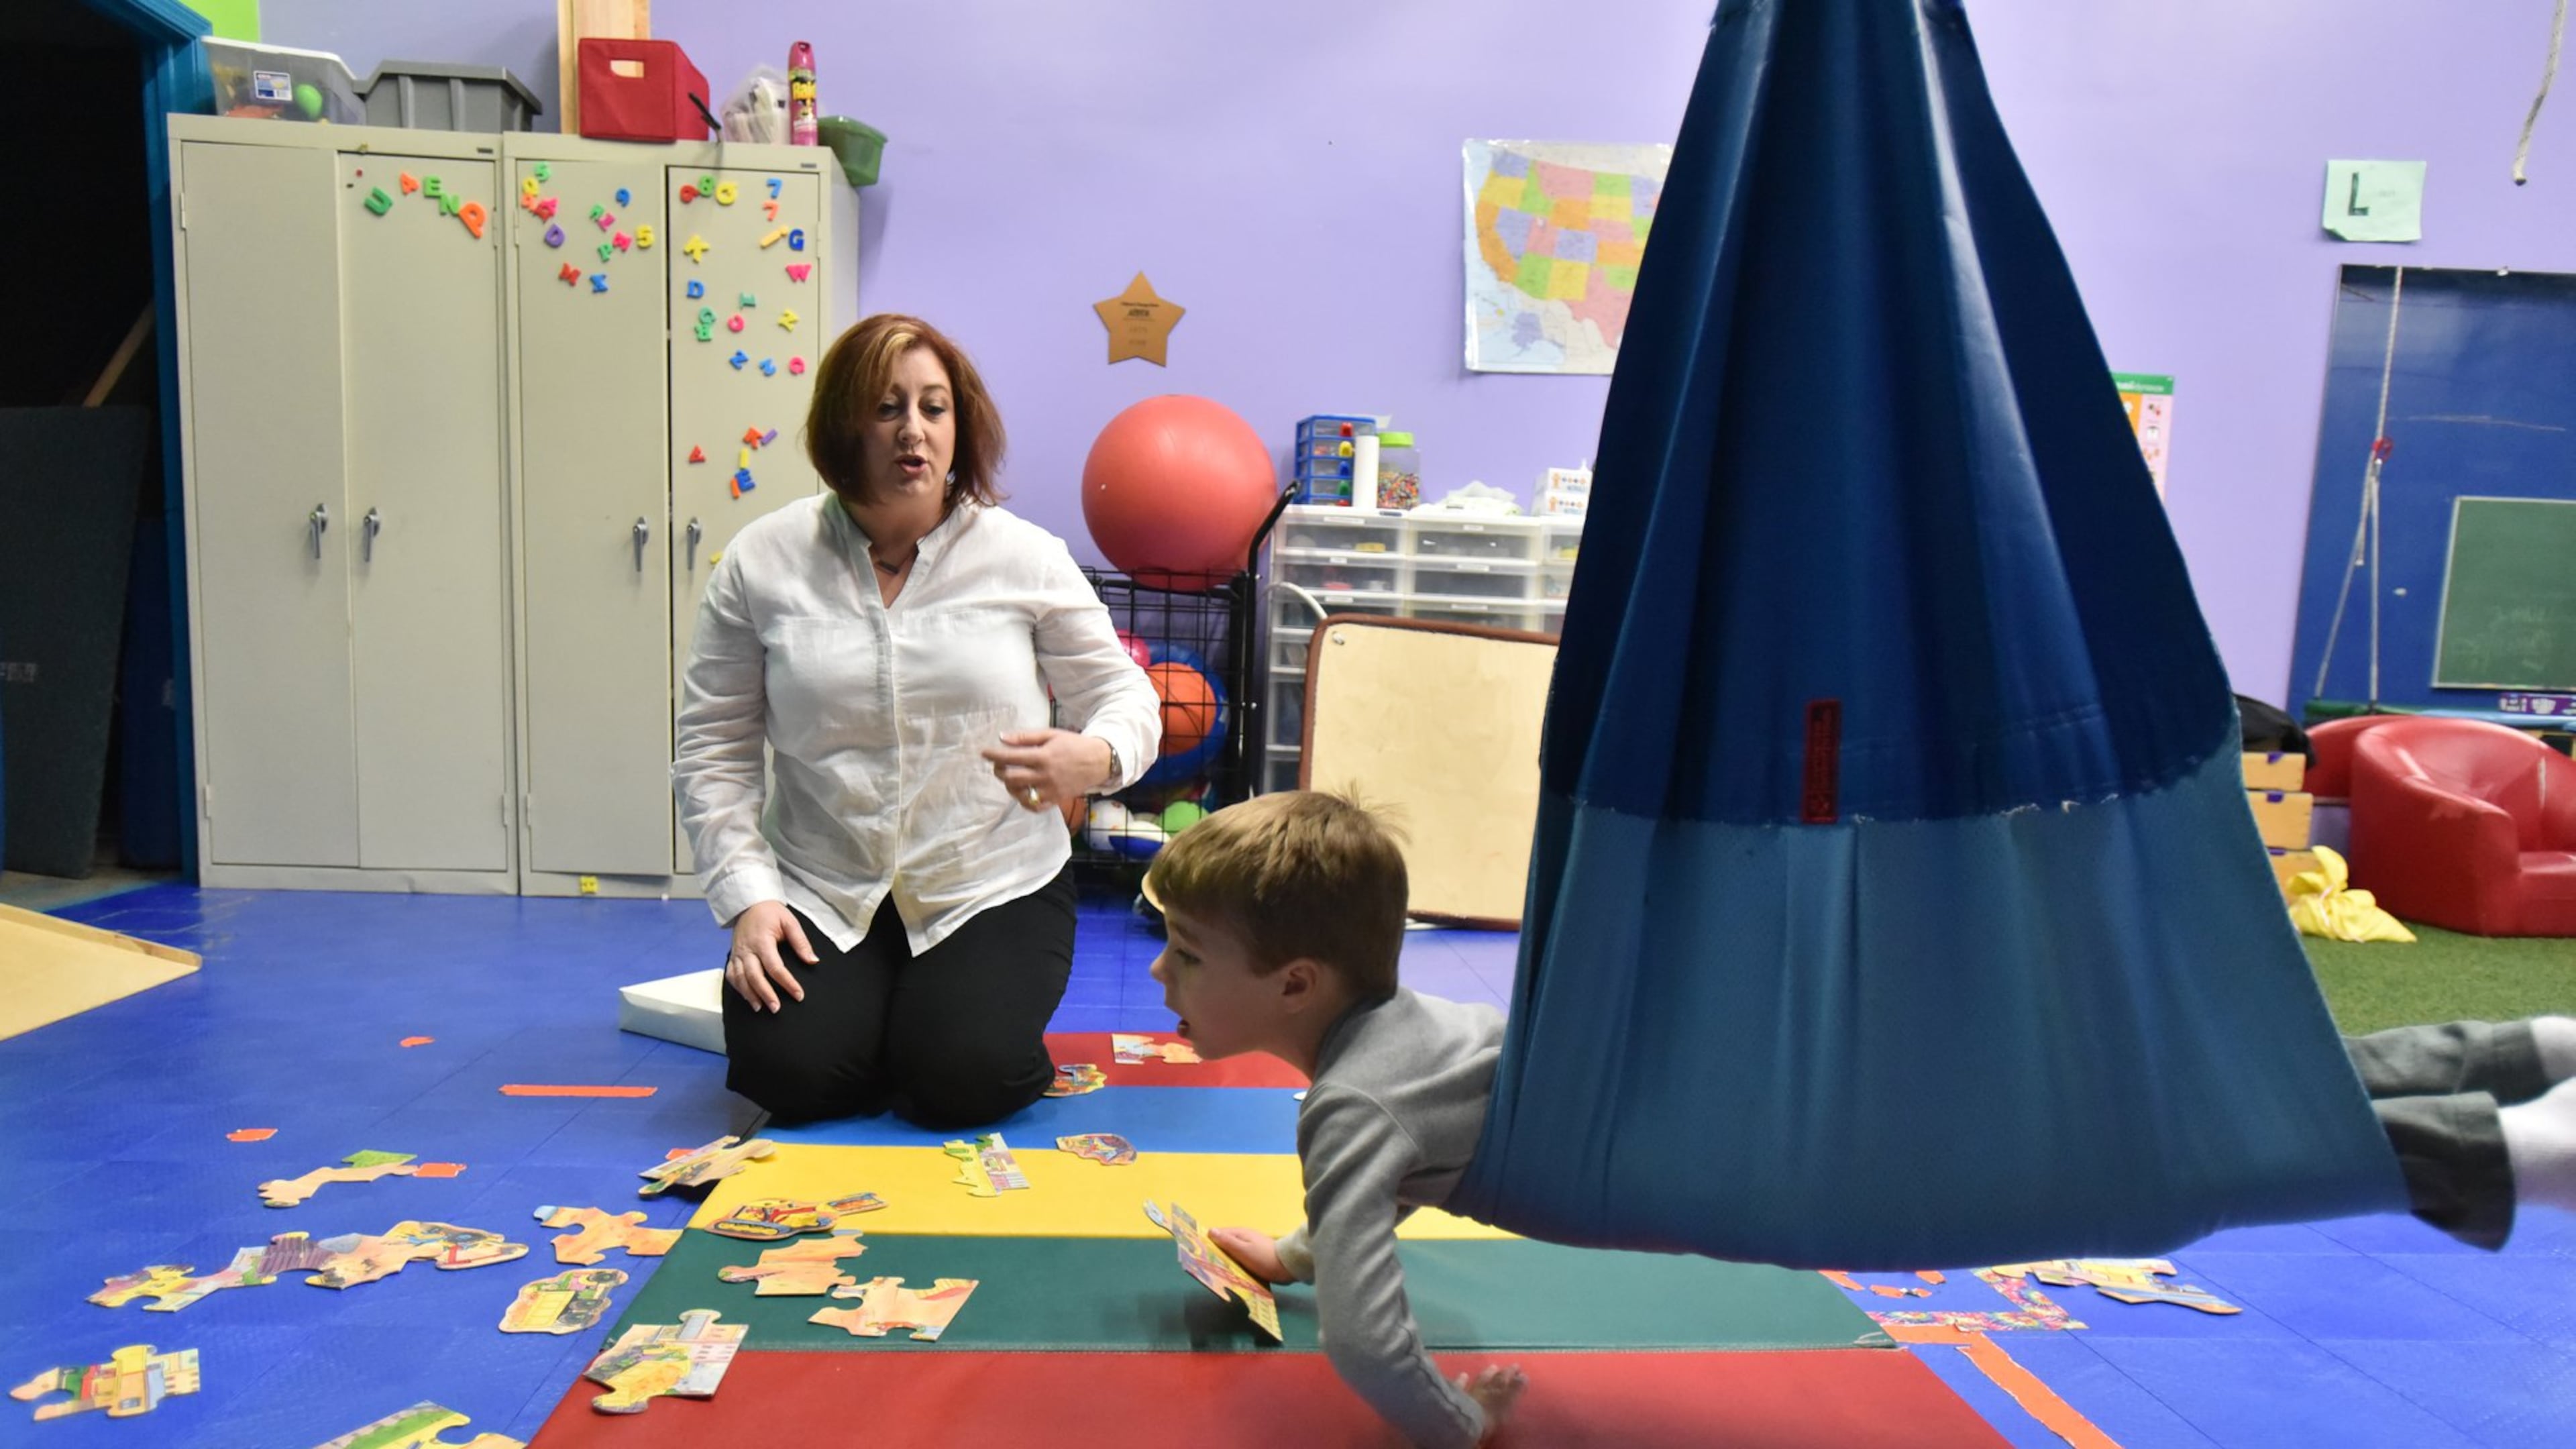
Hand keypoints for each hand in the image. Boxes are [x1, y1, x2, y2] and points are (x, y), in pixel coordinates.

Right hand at [726, 900, 815, 1011]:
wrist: (749, 903)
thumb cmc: (770, 912)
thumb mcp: (790, 922)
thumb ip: (801, 942)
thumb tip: (812, 960)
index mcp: (762, 940)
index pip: (775, 967)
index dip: (787, 983)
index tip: (798, 994)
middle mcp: (747, 949)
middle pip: (754, 976)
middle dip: (765, 994)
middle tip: (776, 1008)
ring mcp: (737, 953)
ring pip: (740, 978)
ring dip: (750, 995)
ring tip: (761, 1008)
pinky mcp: (733, 955)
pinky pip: (731, 975)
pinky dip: (738, 988)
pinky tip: (748, 997)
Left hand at [981, 729, 1113, 812]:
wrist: (1098, 761)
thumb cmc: (1073, 745)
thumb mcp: (1050, 735)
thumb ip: (1025, 737)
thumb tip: (1002, 738)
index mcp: (1043, 756)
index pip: (1011, 757)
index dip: (994, 755)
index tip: (984, 753)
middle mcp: (1045, 775)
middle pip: (1012, 779)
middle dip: (1000, 772)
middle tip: (999, 766)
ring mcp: (1051, 790)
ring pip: (1021, 795)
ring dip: (1010, 787)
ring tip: (1011, 779)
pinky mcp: (1056, 800)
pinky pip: (1035, 807)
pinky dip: (1025, 801)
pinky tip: (1023, 792)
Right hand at [1209, 1227, 1291, 1284]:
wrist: (1287, 1267)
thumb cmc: (1263, 1258)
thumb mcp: (1243, 1250)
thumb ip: (1227, 1241)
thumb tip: (1211, 1230)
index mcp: (1240, 1233)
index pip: (1218, 1234)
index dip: (1208, 1241)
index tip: (1198, 1252)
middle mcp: (1244, 1237)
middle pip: (1225, 1243)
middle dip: (1215, 1251)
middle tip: (1206, 1264)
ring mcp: (1250, 1246)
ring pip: (1232, 1251)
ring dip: (1225, 1259)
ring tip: (1216, 1270)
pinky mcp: (1256, 1256)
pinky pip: (1240, 1258)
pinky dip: (1235, 1263)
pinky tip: (1232, 1272)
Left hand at [1458, 1364, 1526, 1443]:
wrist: (1463, 1421)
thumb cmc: (1488, 1421)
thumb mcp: (1507, 1407)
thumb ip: (1515, 1391)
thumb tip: (1524, 1377)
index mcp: (1501, 1395)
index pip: (1512, 1386)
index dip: (1518, 1380)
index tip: (1523, 1374)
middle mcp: (1487, 1389)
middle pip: (1498, 1379)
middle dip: (1507, 1372)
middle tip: (1514, 1366)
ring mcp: (1472, 1391)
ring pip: (1482, 1379)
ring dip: (1488, 1373)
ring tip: (1493, 1367)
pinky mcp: (1456, 1394)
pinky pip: (1459, 1385)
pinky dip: (1462, 1380)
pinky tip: (1463, 1374)